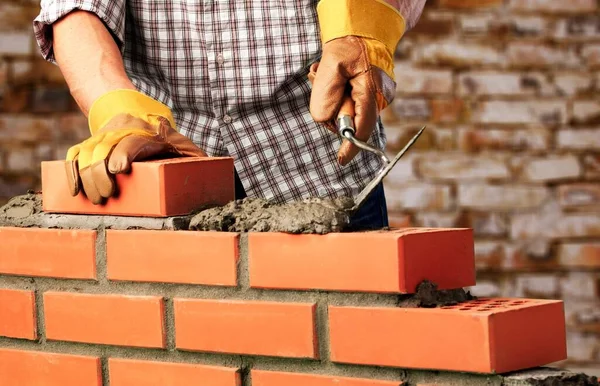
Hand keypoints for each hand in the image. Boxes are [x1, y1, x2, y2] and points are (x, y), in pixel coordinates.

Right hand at [66, 89, 206, 203]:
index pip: (133, 140)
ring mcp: (106, 135)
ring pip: (89, 151)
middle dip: (101, 173)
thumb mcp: (188, 148)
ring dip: (87, 176)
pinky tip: (74, 190)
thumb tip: (211, 175)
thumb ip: (198, 161)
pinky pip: (77, 153)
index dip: (124, 153)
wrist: (141, 113)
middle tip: (106, 196)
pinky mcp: (93, 142)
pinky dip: (72, 170)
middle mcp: (124, 130)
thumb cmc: (171, 142)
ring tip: (94, 199)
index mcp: (150, 133)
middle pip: (106, 147)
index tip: (117, 170)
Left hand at [308, 0, 405, 165]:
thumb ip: (325, 95)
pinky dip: (334, 94)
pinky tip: (330, 75)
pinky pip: (347, 104)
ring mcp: (373, 97)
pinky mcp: (367, 95)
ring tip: (324, 73)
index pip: (362, 128)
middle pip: (348, 121)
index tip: (340, 161)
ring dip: (329, 97)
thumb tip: (324, 120)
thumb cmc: (350, 42)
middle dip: (330, 108)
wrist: (363, 27)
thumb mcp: (331, 65)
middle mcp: (377, 99)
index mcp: (371, 93)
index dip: (351, 147)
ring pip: (344, 112)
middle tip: (320, 79)